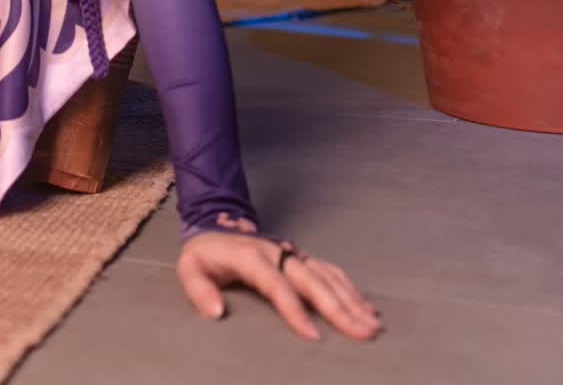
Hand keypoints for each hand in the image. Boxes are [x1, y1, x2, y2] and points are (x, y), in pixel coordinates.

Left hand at [177, 220, 381, 341]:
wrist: (215, 226)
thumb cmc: (205, 255)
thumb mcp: (189, 268)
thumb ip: (198, 289)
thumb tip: (216, 312)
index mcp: (251, 257)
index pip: (277, 285)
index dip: (294, 310)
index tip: (312, 336)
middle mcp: (278, 254)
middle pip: (312, 280)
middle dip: (339, 308)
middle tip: (362, 333)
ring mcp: (293, 254)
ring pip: (328, 276)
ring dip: (352, 301)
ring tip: (372, 326)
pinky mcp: (302, 257)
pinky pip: (331, 272)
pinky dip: (351, 290)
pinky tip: (367, 308)